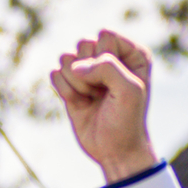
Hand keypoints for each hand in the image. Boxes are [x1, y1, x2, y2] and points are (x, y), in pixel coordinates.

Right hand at [50, 30, 157, 180]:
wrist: (115, 152)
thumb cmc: (128, 120)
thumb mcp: (129, 90)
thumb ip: (107, 67)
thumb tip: (74, 65)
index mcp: (131, 53)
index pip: (105, 36)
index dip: (105, 60)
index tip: (116, 84)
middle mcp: (109, 56)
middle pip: (84, 43)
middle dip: (89, 72)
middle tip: (103, 94)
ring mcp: (88, 69)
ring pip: (66, 58)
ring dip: (77, 84)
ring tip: (94, 99)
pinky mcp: (70, 83)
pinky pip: (55, 74)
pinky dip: (66, 92)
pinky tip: (82, 104)